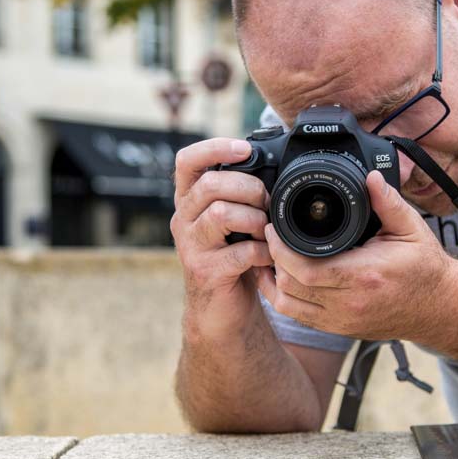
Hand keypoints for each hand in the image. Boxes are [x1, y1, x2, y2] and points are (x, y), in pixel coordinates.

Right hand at [171, 138, 272, 307]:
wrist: (221, 309)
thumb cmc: (233, 258)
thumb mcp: (232, 221)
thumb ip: (239, 195)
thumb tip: (273, 167)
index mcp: (189, 201)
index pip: (186, 161)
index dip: (214, 148)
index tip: (244, 148)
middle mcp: (184, 220)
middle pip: (210, 184)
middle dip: (248, 188)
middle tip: (266, 203)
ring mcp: (191, 247)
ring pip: (221, 213)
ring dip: (254, 219)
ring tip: (266, 231)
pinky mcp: (206, 272)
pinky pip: (240, 251)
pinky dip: (262, 251)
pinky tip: (267, 256)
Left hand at [255, 170, 453, 339]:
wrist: (440, 307)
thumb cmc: (425, 267)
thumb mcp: (410, 227)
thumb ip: (387, 200)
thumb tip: (370, 176)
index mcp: (364, 274)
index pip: (305, 268)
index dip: (280, 249)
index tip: (274, 228)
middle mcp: (350, 302)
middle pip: (290, 286)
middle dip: (272, 260)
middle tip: (269, 237)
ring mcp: (344, 319)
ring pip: (288, 305)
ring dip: (273, 282)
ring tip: (271, 257)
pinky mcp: (341, 328)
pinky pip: (300, 317)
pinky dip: (285, 298)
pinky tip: (282, 279)